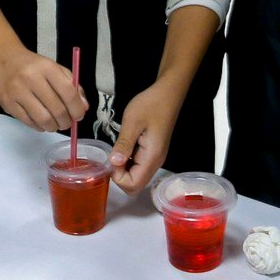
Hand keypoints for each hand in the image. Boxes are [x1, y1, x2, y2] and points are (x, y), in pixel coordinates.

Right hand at [0, 45, 86, 130]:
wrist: (3, 60)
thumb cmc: (33, 66)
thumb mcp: (55, 68)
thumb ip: (72, 86)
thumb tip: (83, 107)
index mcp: (47, 68)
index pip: (68, 93)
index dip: (77, 109)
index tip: (79, 116)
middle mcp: (31, 79)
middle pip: (57, 110)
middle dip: (66, 122)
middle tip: (68, 123)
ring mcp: (18, 92)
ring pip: (43, 120)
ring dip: (54, 127)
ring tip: (55, 124)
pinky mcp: (8, 104)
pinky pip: (29, 123)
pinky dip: (40, 126)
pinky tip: (42, 121)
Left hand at [111, 78, 183, 192]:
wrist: (167, 94)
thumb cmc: (151, 104)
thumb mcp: (132, 122)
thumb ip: (123, 144)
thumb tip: (114, 163)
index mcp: (151, 157)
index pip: (133, 184)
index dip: (117, 177)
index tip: (111, 158)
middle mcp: (155, 162)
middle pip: (135, 185)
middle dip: (119, 175)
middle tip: (113, 154)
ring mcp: (155, 158)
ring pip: (136, 176)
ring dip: (123, 168)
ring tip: (118, 148)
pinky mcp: (152, 152)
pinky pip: (138, 166)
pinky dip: (127, 162)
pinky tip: (124, 146)